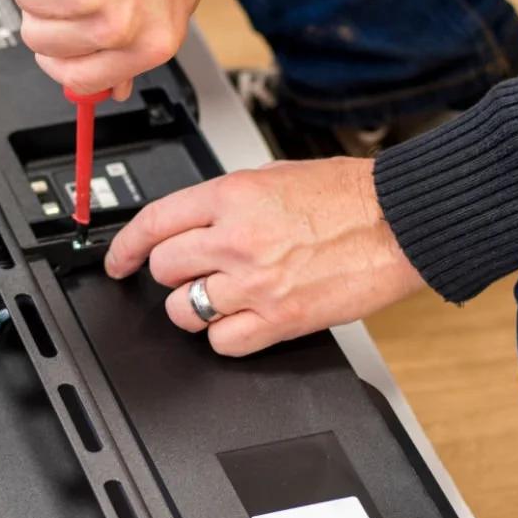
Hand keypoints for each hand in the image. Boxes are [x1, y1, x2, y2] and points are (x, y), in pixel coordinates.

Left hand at [104, 158, 426, 355]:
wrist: (399, 221)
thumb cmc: (349, 195)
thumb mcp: (275, 176)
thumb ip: (228, 201)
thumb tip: (193, 222)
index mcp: (232, 196)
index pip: (154, 223)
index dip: (126, 247)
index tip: (119, 261)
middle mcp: (236, 239)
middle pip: (164, 269)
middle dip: (171, 274)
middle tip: (191, 273)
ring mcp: (255, 283)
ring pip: (184, 310)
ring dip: (195, 307)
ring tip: (221, 297)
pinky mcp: (280, 318)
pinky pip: (223, 341)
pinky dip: (226, 336)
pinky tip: (243, 320)